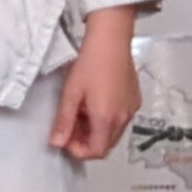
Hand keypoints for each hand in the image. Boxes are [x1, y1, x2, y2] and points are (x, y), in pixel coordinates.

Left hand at [51, 7, 141, 160]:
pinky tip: (95, 102)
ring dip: (96, 131)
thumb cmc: (91, 62)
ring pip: (113, 133)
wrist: (111, 39)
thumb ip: (64, 122)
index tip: (65, 140)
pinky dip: (107, 119)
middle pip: (105, 145)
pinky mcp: (135, 99)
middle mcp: (123, 118)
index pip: (95, 151)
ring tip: (81, 112)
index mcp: (106, 119)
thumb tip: (56, 143)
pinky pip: (121, 119)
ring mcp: (131, 108)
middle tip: (70, 127)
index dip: (78, 151)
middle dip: (86, 142)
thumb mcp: (71, 93)